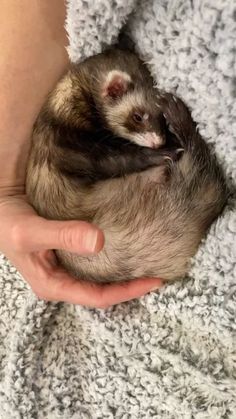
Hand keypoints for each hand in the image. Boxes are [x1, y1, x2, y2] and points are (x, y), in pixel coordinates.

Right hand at [0, 192, 161, 307]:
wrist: (1, 204)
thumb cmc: (9, 222)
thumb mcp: (31, 232)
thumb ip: (63, 235)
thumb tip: (99, 241)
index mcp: (53, 285)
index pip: (98, 297)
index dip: (128, 291)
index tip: (154, 281)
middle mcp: (62, 279)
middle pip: (103, 290)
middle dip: (130, 285)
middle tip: (158, 271)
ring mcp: (67, 266)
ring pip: (101, 276)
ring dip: (124, 271)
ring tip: (149, 261)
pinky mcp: (69, 251)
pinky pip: (97, 259)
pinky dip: (115, 254)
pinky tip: (129, 245)